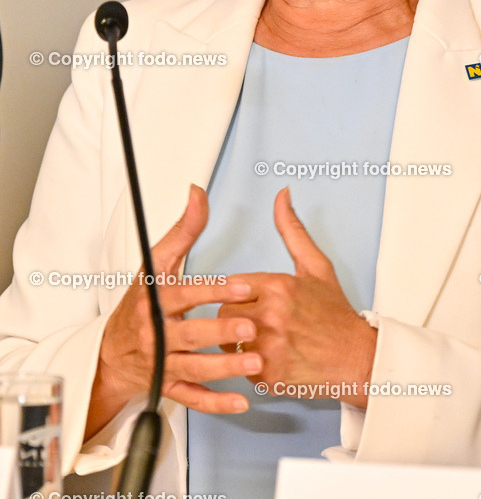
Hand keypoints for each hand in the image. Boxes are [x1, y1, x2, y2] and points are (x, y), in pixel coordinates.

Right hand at [85, 185, 262, 438]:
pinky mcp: (166, 387)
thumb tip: (198, 193)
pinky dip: (215, 402)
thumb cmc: (140, 302)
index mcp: (154, 300)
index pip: (183, 293)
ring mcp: (160, 364)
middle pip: (190, 334)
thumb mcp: (157, 263)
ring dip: (224, 368)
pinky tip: (240, 399)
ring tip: (255, 362)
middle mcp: (155, 334)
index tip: (243, 284)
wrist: (111, 351)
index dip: (213, 289)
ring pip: (193, 368)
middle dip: (221, 331)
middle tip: (252, 327)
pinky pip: (191, 398)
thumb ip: (183, 230)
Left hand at [217, 187, 376, 408]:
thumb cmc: (334, 313)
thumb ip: (292, 230)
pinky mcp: (267, 374)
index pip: (230, 285)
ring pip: (227, 339)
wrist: (356, 357)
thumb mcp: (316, 266)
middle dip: (236, 316)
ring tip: (261, 339)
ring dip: (237, 341)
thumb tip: (282, 195)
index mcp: (278, 286)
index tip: (252, 299)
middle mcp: (271, 315)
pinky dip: (249, 363)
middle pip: (224, 313)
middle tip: (257, 320)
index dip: (240, 293)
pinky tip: (270, 357)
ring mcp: (268, 346)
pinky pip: (239, 364)